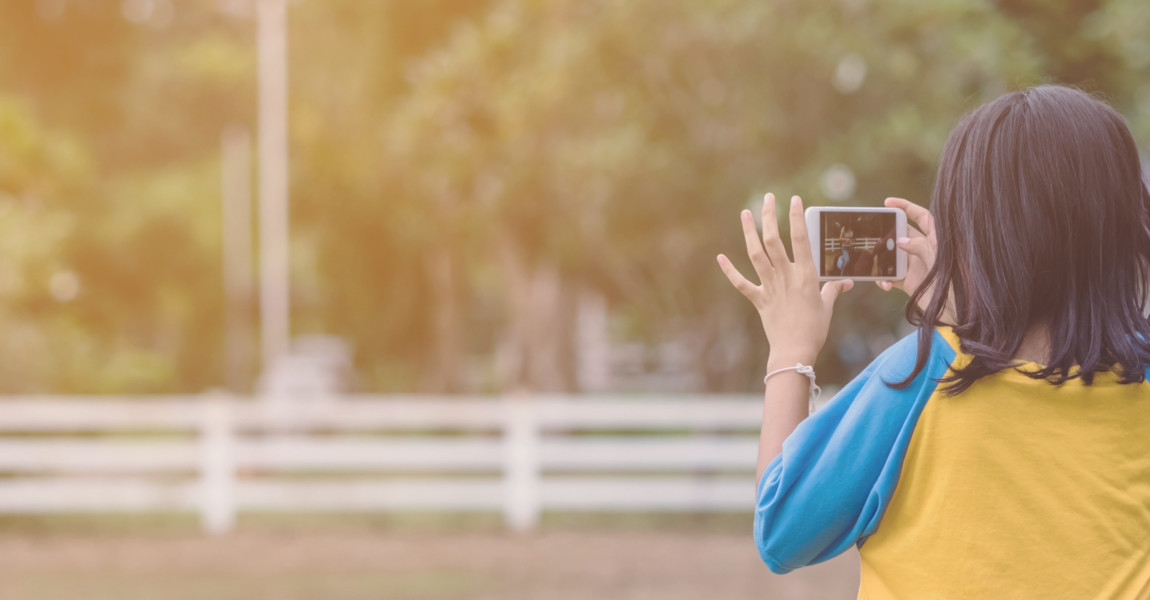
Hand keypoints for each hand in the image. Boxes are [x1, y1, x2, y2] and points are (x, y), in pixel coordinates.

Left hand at [717, 194, 852, 368]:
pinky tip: (720, 257)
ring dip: (749, 233)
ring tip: (745, 214)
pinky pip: (741, 283)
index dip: (797, 217)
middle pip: (774, 240)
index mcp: (806, 275)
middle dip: (770, 216)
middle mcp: (786, 276)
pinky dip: (730, 271)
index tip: (794, 200)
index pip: (801, 239)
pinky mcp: (758, 299)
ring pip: (756, 254)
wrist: (794, 351)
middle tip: (767, 198)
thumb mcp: (827, 306)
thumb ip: (834, 289)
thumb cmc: (815, 329)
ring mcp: (770, 287)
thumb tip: (847, 282)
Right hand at [875, 197, 950, 318]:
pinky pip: (891, 276)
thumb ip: (921, 247)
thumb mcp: (941, 263)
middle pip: (902, 235)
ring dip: (882, 259)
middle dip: (887, 233)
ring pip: (893, 256)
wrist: (958, 315)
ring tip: (873, 262)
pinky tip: (884, 284)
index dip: (906, 207)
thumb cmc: (957, 287)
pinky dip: (885, 279)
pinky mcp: (910, 282)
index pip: (922, 217)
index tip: (888, 202)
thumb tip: (900, 240)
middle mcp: (926, 251)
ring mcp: (917, 266)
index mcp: (938, 241)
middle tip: (874, 234)